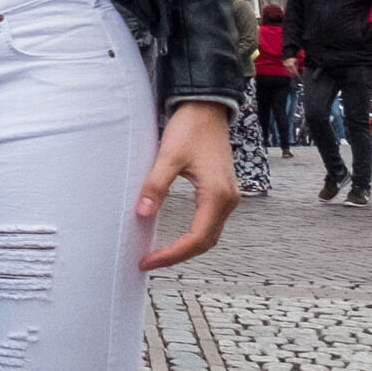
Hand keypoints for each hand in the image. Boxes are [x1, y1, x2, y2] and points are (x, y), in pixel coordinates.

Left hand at [137, 101, 237, 270]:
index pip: (196, 238)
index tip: (148, 261)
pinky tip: (175, 238)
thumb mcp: (168, 156)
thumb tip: (143, 213)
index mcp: (217, 195)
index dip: (172, 254)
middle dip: (178, 256)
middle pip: (205, 242)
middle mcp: (228, 200)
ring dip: (186, 248)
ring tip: (159, 255)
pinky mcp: (222, 192)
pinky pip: (210, 222)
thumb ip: (156, 185)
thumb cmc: (191, 128)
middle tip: (149, 262)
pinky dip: (194, 236)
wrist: (207, 108)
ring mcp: (228, 196)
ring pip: (209, 234)